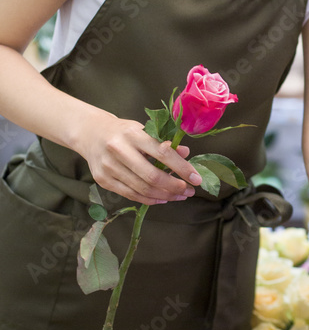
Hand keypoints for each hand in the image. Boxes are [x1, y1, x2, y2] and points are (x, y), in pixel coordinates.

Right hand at [74, 111, 202, 204]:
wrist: (90, 133)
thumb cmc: (123, 132)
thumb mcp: (143, 130)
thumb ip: (162, 142)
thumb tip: (185, 154)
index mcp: (132, 134)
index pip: (162, 153)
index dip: (182, 168)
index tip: (196, 179)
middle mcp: (119, 150)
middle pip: (151, 176)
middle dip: (174, 186)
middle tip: (189, 191)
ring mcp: (109, 167)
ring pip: (142, 189)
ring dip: (165, 195)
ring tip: (179, 196)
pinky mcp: (103, 180)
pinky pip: (131, 195)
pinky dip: (149, 199)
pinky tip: (162, 199)